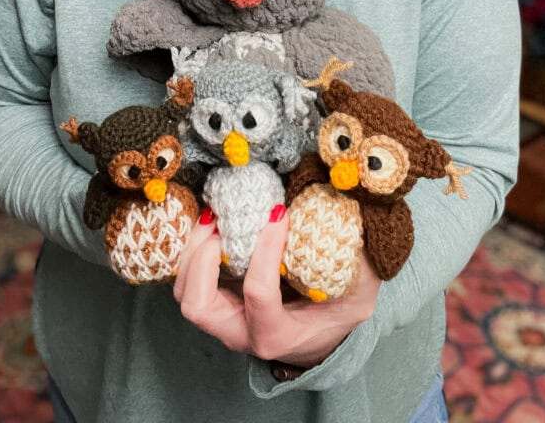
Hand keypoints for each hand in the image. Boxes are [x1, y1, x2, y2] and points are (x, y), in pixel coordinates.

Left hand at [173, 206, 381, 368]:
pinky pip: (188, 281)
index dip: (265, 250)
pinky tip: (213, 222)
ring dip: (191, 252)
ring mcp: (223, 320)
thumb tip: (348, 210)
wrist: (322, 335)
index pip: (259, 294)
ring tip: (214, 217)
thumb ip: (358, 257)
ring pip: (185, 294)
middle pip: (197, 305)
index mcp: (277, 334)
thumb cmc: (340, 309)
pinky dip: (192, 251)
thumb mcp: (360, 289)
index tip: (278, 214)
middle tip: (222, 222)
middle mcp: (241, 334)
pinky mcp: (216, 303)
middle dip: (203, 258)